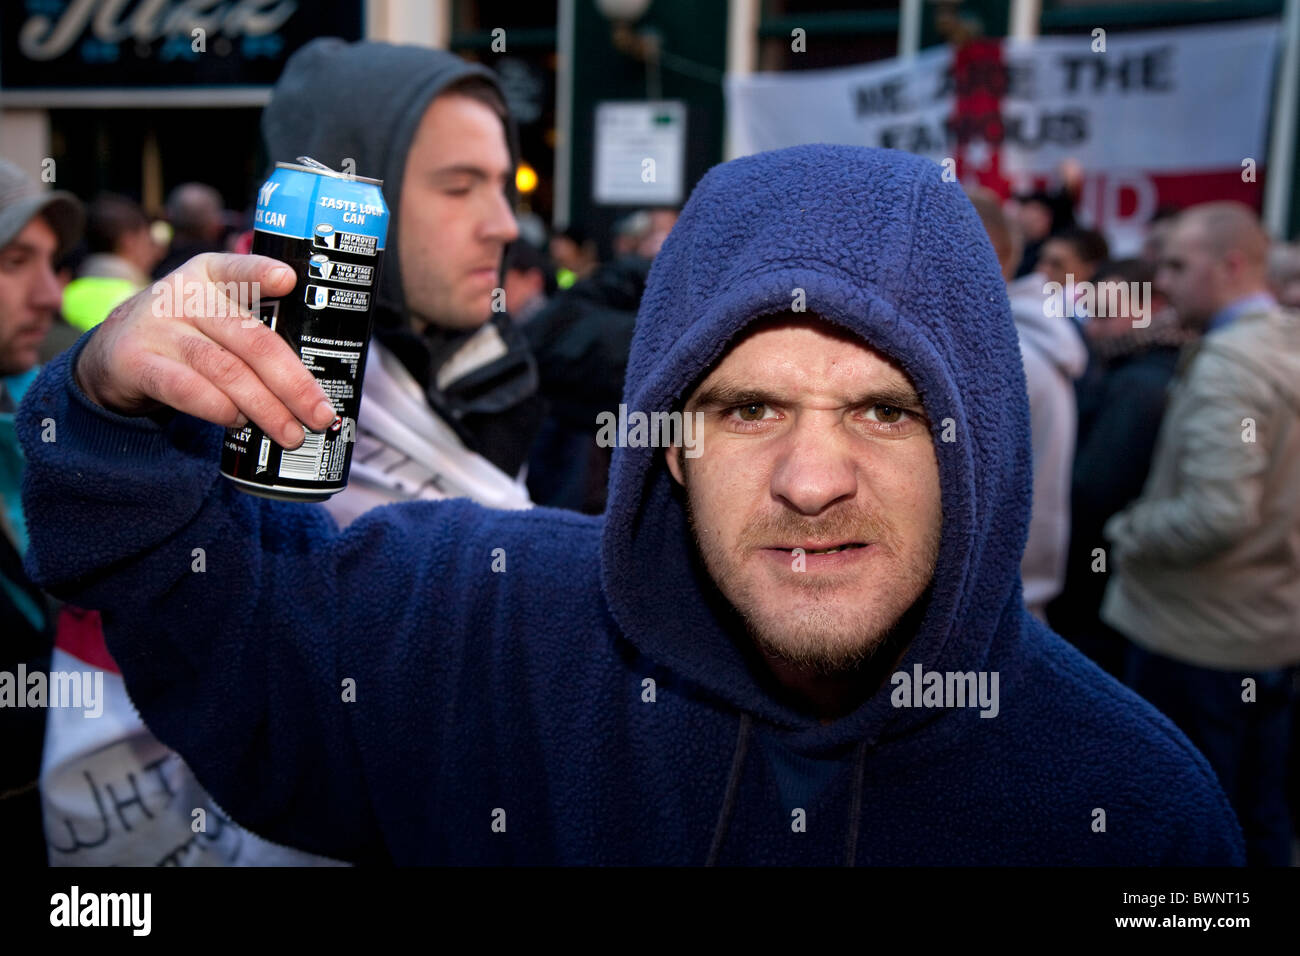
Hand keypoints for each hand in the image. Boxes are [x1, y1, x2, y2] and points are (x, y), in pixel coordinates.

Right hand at [74, 253, 336, 448]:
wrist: (111, 351)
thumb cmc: (186, 335)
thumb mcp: (214, 316)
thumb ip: (255, 332)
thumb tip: (315, 388)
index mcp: (210, 275)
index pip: (239, 270)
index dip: (262, 273)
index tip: (289, 280)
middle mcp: (184, 295)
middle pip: (250, 338)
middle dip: (293, 383)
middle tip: (321, 415)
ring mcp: (157, 327)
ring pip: (223, 368)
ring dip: (264, 406)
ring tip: (290, 432)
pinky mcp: (135, 362)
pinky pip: (183, 388)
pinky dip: (216, 408)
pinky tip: (238, 422)